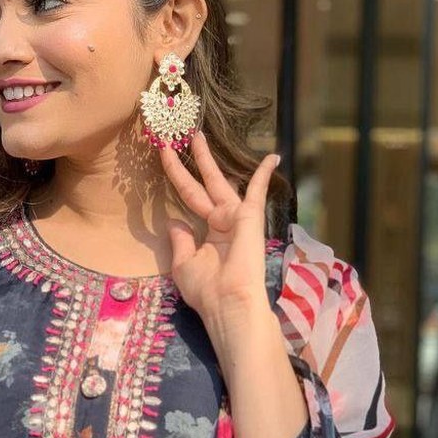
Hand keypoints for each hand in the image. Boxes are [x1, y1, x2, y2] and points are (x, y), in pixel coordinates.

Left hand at [158, 131, 280, 319]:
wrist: (227, 303)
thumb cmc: (206, 289)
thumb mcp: (183, 264)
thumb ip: (180, 240)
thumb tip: (174, 220)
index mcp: (209, 234)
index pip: (189, 198)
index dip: (177, 178)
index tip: (165, 156)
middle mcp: (223, 222)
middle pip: (204, 184)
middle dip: (193, 161)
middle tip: (183, 137)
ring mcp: (237, 218)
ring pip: (219, 181)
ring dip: (208, 159)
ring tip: (197, 134)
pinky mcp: (250, 218)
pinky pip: (258, 191)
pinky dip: (264, 175)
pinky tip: (272, 157)